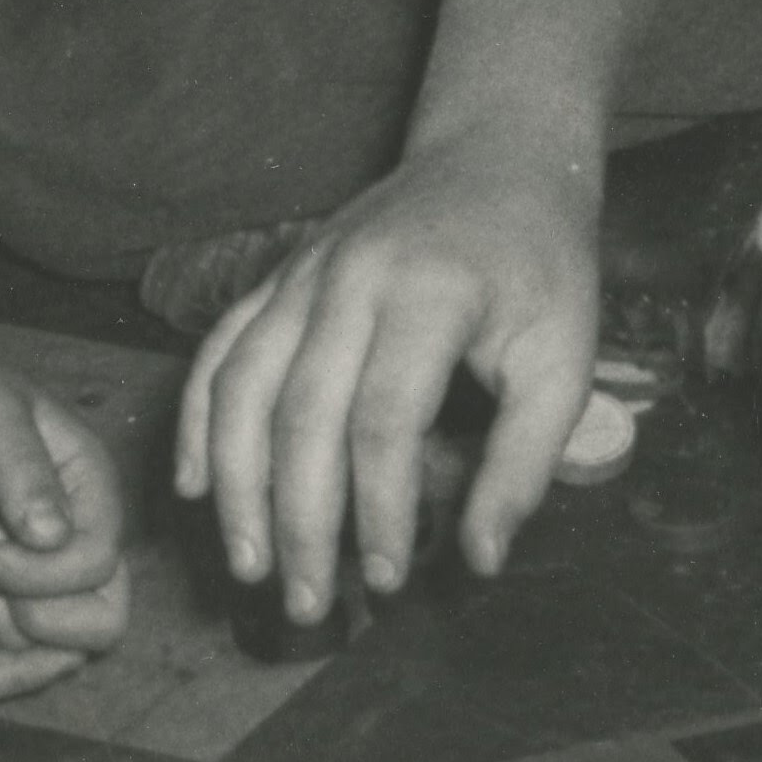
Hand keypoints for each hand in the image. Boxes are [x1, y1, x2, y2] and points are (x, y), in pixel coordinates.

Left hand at [0, 338, 130, 641]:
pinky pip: (6, 628)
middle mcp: (74, 527)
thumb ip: (22, 467)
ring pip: (55, 631)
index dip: (45, 576)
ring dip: (6, 625)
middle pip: (100, 612)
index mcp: (88, 483)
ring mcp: (38, 557)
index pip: (97, 562)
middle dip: (45, 619)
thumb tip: (52, 535)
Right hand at [176, 143, 600, 619]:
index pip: (383, 422)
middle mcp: (349, 279)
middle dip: (298, 523)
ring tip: (248, 565)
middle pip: (301, 417)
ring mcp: (303, 275)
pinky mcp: (277, 279)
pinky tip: (196, 488)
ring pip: (239, 388)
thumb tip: (479, 561)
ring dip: (236, 486)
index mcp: (428, 295)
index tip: (388, 581)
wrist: (496, 155)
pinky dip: (196, 421)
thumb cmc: (540, 265)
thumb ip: (525, 460)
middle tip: (307, 606)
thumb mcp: (565, 357)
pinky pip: (218, 353)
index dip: (379, 511)